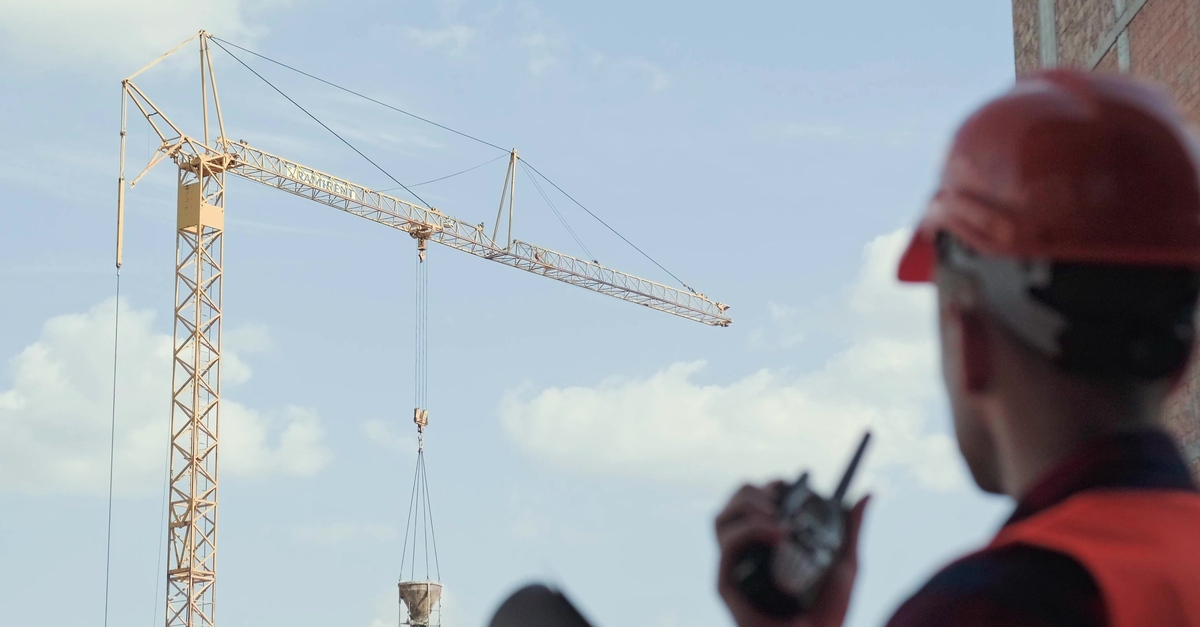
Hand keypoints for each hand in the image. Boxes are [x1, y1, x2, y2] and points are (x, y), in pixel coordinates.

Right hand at [715, 482, 869, 626]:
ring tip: (775, 513)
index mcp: (765, 547)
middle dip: (751, 491)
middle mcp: (745, 555)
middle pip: (731, 507)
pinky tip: (778, 533)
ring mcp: (735, 568)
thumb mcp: (845, 565)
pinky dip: (750, 530)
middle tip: (779, 495)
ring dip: (746, 506)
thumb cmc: (829, 615)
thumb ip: (852, 530)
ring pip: (721, 520)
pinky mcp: (727, 584)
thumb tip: (868, 494)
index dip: (766, 487)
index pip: (752, 504)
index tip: (790, 483)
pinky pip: (728, 546)